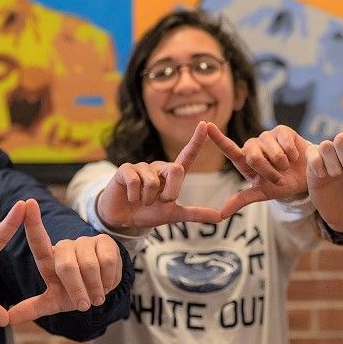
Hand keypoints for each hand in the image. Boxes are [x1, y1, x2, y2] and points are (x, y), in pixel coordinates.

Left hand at [8, 199, 122, 324]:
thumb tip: (6, 319)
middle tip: (84, 305)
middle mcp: (65, 246)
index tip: (27, 203)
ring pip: (89, 265)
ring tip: (96, 296)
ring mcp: (85, 242)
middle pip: (66, 265)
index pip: (38, 239)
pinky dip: (107, 279)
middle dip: (76, 290)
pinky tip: (107, 283)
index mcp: (49, 259)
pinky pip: (107, 262)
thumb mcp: (53, 302)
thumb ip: (32, 308)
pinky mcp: (105, 242)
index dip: (32, 222)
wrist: (102, 291)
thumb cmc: (73, 294)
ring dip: (94, 287)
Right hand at [96, 121, 222, 230]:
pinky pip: (136, 183)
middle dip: (170, 192)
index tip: (205, 124)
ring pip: (153, 182)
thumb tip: (220, 217)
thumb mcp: (172, 215)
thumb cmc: (147, 212)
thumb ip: (195, 214)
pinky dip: (134, 196)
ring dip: (148, 199)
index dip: (196, 140)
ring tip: (141, 200)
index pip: (187, 155)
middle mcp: (158, 167)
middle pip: (175, 170)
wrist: (122, 219)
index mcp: (171, 175)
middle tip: (160, 202)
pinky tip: (130, 197)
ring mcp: (141, 167)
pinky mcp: (125, 170)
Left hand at [207, 123, 311, 216]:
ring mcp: (267, 136)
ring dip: (283, 164)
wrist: (307, 177)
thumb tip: (221, 214)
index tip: (207, 126)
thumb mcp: (262, 194)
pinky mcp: (281, 130)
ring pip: (272, 152)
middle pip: (254, 157)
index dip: (218, 138)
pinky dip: (292, 154)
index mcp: (244, 161)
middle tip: (279, 178)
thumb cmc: (282, 184)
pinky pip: (285, 142)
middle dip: (269, 172)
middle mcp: (253, 146)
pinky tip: (294, 156)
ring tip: (287, 165)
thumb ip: (241, 200)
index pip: (229, 149)